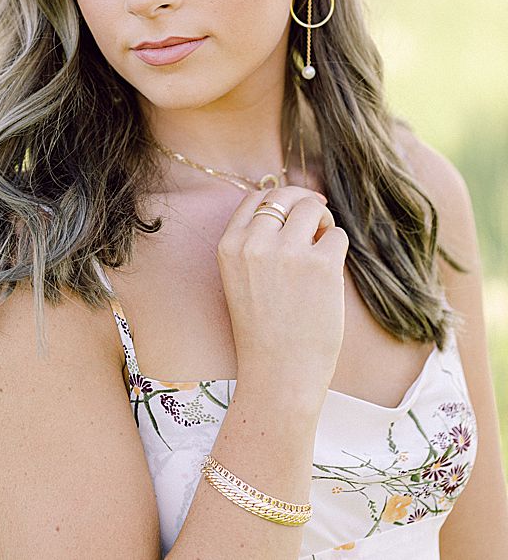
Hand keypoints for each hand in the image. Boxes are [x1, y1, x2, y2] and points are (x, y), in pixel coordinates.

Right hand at [217, 187, 349, 400]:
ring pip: (312, 208)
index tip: (295, 209)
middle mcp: (254, 243)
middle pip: (284, 196)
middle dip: (304, 200)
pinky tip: (331, 269)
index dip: (278, 199)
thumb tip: (293, 208)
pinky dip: (337, 246)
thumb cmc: (262, 330)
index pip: (253, 199)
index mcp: (229, 246)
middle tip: (318, 216)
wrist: (278, 371)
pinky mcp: (321, 265)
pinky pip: (337, 236)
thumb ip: (255, 244)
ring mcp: (287, 252)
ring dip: (323, 220)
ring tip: (325, 244)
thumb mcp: (240, 278)